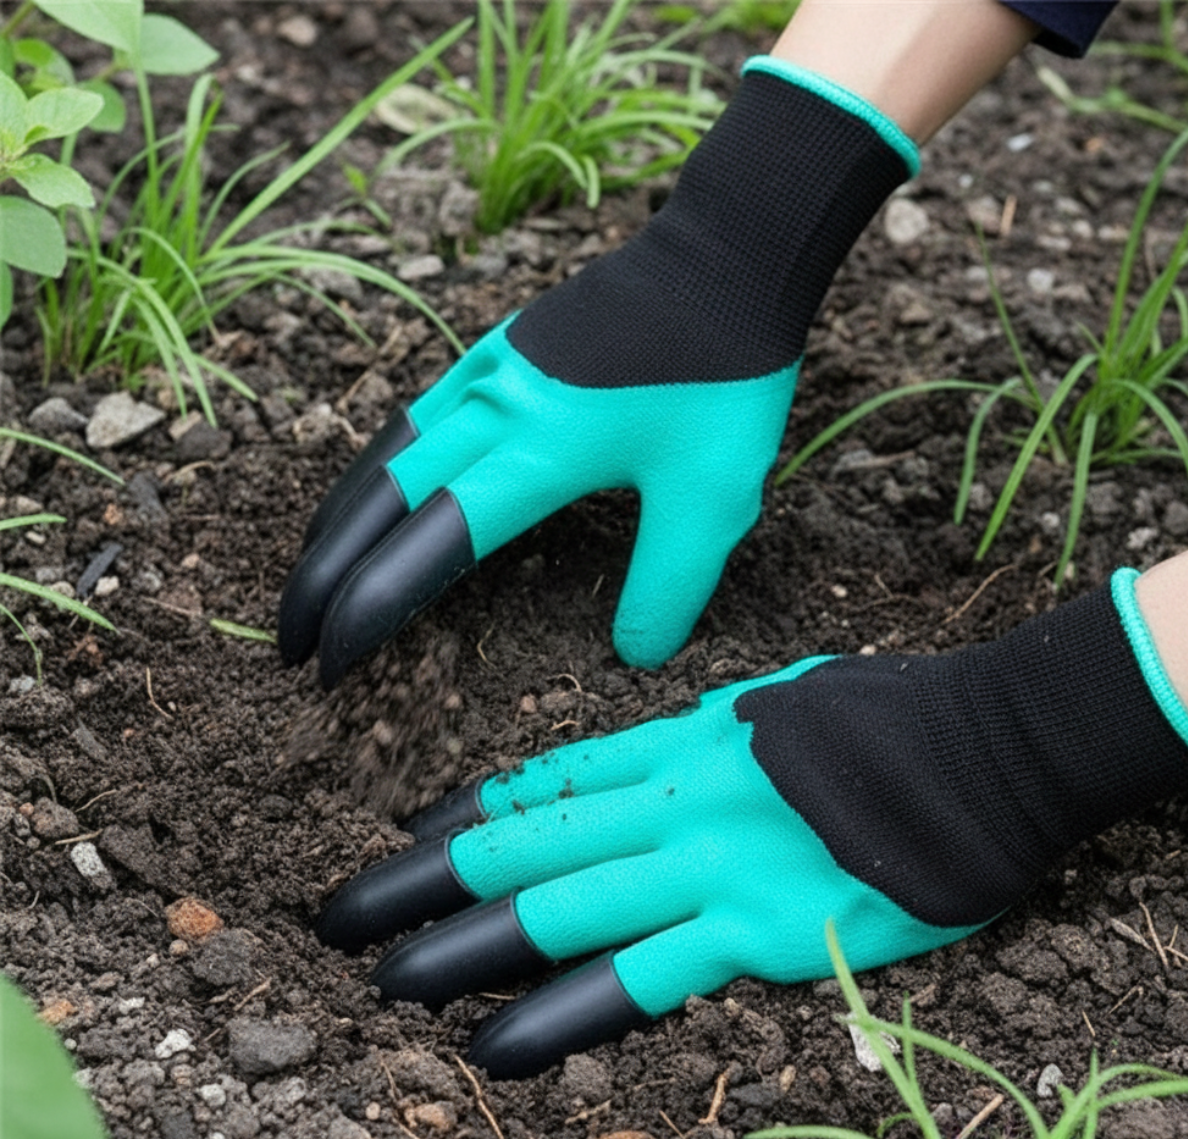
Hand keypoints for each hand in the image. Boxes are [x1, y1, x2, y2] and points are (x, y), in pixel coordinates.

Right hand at [277, 57, 919, 686]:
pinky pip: (414, 419)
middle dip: (324, 573)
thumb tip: (634, 656)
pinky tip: (378, 492)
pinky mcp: (498, 350)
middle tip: (290, 639)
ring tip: (312, 575)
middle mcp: (494, 406)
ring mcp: (488, 371)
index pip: (431, 541)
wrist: (724, 258)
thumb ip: (668, 583)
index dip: (372, 604)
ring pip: (386, 456)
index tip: (333, 659)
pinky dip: (377, 471)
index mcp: (539, 448)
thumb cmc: (724, 376)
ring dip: (340, 522)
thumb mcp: (713, 497)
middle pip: (382, 500)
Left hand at [313, 575, 1187, 1077]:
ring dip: (467, 944)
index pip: (554, 779)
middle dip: (429, 881)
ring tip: (388, 979)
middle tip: (345, 912)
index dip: (475, 813)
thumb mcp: (783, 699)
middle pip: (531, 842)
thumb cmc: (891, 718)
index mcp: (682, 741)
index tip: (410, 837)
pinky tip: (498, 1044)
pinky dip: (565, 1011)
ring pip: (563, 905)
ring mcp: (709, 864)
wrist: (981, 746)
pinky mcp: (757, 930)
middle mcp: (676, 798)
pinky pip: (642, 975)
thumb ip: (716, 730)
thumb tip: (673, 737)